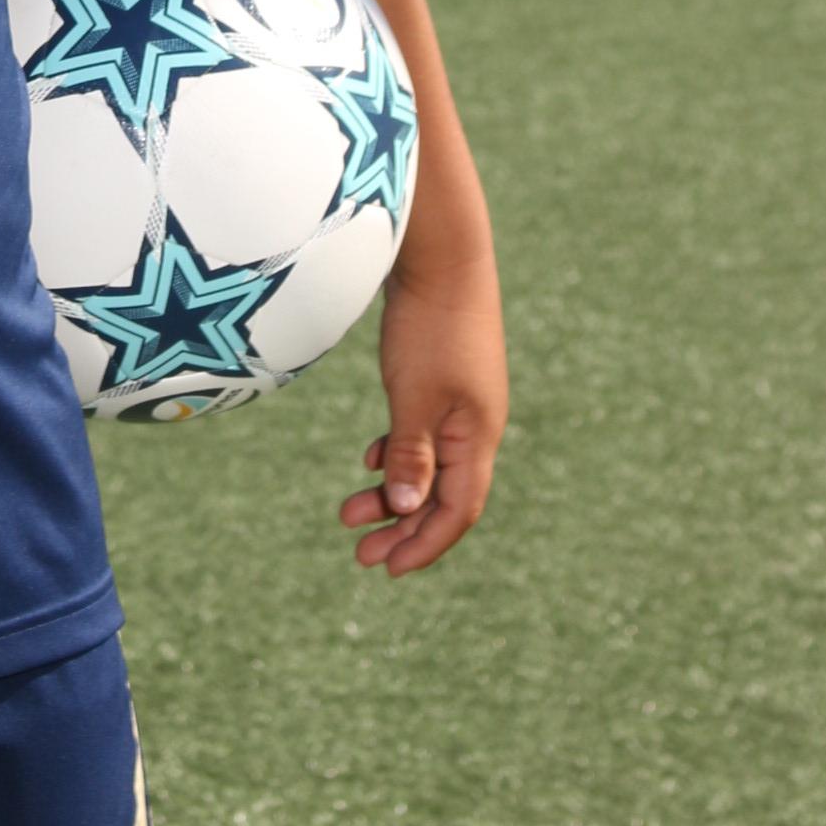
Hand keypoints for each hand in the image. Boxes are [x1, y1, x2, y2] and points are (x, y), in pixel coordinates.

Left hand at [340, 246, 506, 575]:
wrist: (442, 255)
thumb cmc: (429, 326)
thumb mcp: (414, 396)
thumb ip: (410, 453)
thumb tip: (406, 508)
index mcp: (476, 436)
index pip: (457, 511)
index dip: (424, 545)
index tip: (386, 569)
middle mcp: (474, 425)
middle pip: (443, 496)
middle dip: (402, 529)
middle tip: (360, 554)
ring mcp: (460, 402)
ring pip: (429, 466)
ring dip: (392, 493)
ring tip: (349, 512)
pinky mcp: (442, 379)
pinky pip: (423, 435)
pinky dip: (396, 454)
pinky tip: (370, 460)